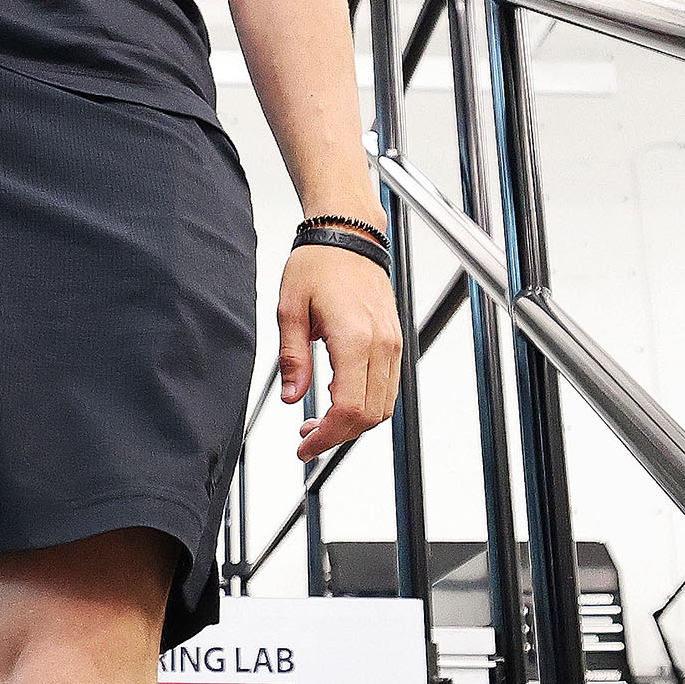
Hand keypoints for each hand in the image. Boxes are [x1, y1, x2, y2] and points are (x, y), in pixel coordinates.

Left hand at [277, 241, 401, 464]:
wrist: (349, 236)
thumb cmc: (319, 264)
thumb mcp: (290, 310)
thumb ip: (293, 358)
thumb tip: (292, 398)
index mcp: (354, 339)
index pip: (349, 409)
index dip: (327, 436)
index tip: (305, 447)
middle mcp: (381, 346)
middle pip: (370, 415)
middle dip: (338, 436)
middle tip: (307, 439)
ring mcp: (392, 344)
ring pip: (383, 405)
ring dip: (353, 423)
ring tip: (319, 423)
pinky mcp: (394, 342)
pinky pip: (387, 387)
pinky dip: (365, 404)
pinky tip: (337, 399)